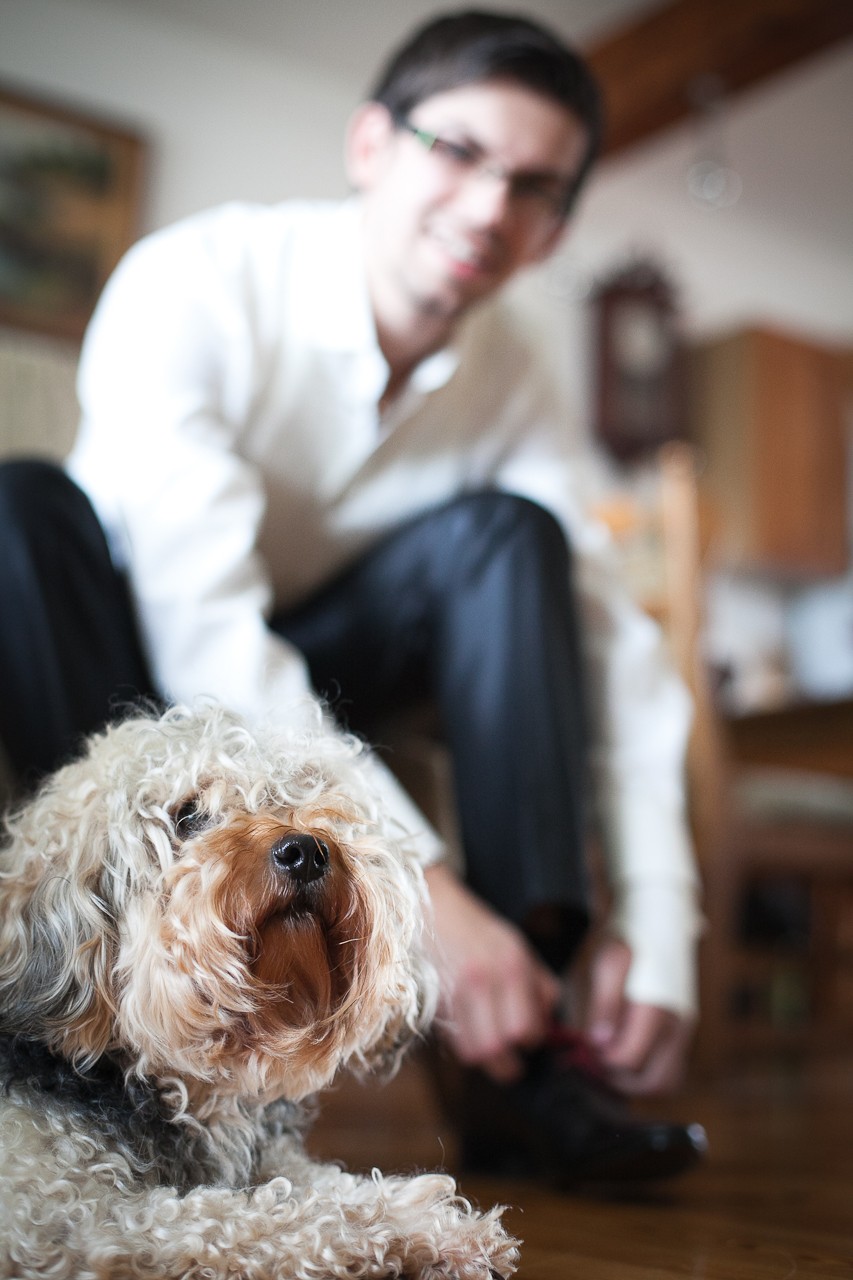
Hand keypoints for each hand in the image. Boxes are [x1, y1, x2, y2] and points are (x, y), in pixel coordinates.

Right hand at [424, 863, 560, 1083]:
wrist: (432, 907)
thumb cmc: (477, 929)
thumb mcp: (518, 947)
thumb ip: (540, 984)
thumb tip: (550, 1021)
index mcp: (512, 966)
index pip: (528, 1029)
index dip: (532, 1040)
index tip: (528, 1039)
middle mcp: (485, 981)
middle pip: (499, 1048)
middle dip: (508, 1061)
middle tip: (511, 1058)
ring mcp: (454, 991)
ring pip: (473, 1052)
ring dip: (484, 1059)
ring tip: (489, 1049)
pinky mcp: (432, 999)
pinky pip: (452, 1041)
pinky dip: (463, 1046)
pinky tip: (469, 1033)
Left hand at [583, 937, 693, 1095]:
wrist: (657, 915)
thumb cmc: (627, 937)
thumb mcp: (607, 961)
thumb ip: (605, 1003)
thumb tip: (600, 1043)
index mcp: (657, 1009)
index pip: (627, 1060)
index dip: (599, 1059)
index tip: (585, 1044)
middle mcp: (678, 1027)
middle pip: (652, 1083)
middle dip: (619, 1079)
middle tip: (595, 1058)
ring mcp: (684, 1032)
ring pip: (665, 1082)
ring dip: (635, 1081)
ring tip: (608, 1058)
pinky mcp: (682, 1034)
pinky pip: (669, 1071)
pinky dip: (646, 1073)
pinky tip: (623, 1054)